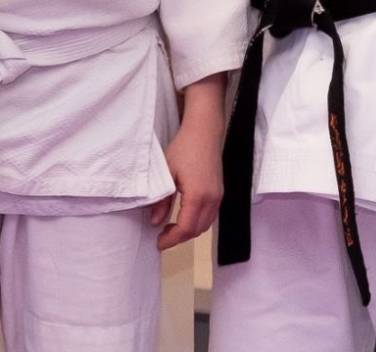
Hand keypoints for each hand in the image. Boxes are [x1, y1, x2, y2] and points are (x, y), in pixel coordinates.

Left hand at [149, 75, 224, 249]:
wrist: (204, 132)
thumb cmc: (183, 149)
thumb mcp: (167, 174)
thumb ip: (161, 200)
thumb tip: (155, 222)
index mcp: (198, 196)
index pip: (186, 228)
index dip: (172, 239)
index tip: (158, 243)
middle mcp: (212, 200)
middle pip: (198, 230)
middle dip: (180, 238)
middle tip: (162, 237)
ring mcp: (218, 196)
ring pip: (205, 224)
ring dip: (189, 231)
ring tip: (171, 229)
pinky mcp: (220, 192)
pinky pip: (210, 216)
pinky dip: (197, 222)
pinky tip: (184, 217)